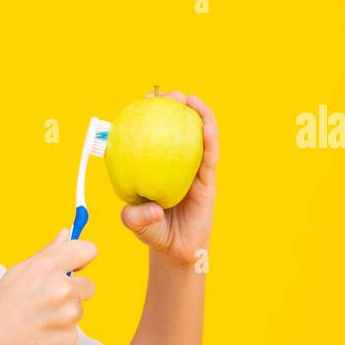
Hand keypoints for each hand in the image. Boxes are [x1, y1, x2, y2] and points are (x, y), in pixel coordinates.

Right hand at [0, 228, 97, 344]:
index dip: (83, 258)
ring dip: (65, 313)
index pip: (88, 250)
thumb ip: (48, 252)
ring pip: (79, 309)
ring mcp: (67, 315)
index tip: (77, 266)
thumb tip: (67, 233)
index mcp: (48, 266)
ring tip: (39, 318)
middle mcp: (62, 288)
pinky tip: (41, 332)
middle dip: (74, 292)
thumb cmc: (3, 305)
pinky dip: (60, 332)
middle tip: (48, 300)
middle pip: (89, 285)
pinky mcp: (69, 337)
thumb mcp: (19, 271)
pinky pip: (73, 330)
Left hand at [119, 90, 217, 270]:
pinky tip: (205, 123)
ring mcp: (192, 169)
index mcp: (153, 165)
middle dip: (170, 105)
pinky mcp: (208, 179)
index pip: (149, 135)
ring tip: (187, 98)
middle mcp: (173, 163)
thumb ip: (134, 216)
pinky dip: (209, 135)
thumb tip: (151, 208)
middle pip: (175, 127)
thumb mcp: (135, 223)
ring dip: (195, 113)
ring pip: (196, 135)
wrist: (176, 250)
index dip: (145, 115)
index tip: (139, 101)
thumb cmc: (152, 231)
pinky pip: (210, 154)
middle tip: (163, 94)